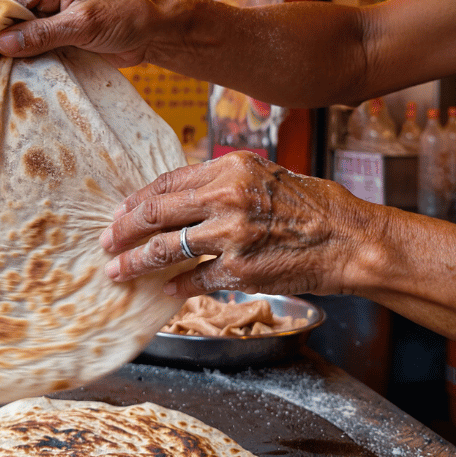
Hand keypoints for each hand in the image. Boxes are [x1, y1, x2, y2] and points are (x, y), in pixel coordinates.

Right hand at [0, 0, 166, 67]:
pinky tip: (28, 70)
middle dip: (9, 36)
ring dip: (21, 49)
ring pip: (24, 30)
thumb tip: (4, 43)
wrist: (154, 34)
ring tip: (12, 69)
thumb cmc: (127, 17)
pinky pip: (38, 43)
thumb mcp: (83, 25)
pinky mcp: (62, 32)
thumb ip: (43, 34)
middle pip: (14, 12)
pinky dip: (34, 57)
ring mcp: (56, 12)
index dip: (0, 17)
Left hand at [99, 151, 373, 297]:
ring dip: (136, 263)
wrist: (350, 239)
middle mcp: (226, 197)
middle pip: (156, 214)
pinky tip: (165, 290)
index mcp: (229, 167)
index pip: (166, 182)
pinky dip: (177, 286)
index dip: (136, 200)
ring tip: (118, 272)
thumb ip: (221, 181)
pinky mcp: (240, 270)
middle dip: (123, 230)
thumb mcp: (264, 175)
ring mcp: (231, 235)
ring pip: (166, 250)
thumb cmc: (311, 205)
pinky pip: (195, 280)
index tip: (120, 213)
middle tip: (105, 242)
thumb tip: (179, 196)